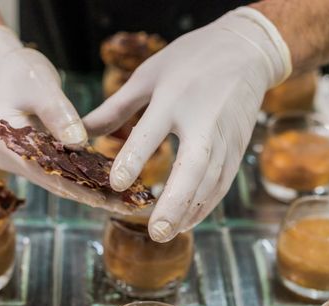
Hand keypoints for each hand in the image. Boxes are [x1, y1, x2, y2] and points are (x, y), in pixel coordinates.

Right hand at [0, 25, 132, 213]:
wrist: (1, 69)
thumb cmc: (20, 71)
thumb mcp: (41, 86)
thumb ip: (58, 113)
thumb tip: (79, 142)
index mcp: (2, 139)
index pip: (43, 169)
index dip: (74, 185)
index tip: (104, 198)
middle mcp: (6, 157)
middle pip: (52, 181)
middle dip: (88, 195)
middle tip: (123, 206)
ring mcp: (18, 161)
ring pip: (58, 180)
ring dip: (89, 191)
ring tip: (122, 203)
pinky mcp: (31, 160)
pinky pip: (59, 171)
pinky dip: (83, 178)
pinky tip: (109, 187)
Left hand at [83, 7, 290, 240]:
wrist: (247, 50)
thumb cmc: (192, 59)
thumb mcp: (149, 74)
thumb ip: (116, 107)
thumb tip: (81, 131)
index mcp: (174, 97)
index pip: (151, 132)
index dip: (133, 158)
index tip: (117, 184)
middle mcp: (203, 120)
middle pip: (193, 167)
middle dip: (176, 201)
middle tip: (157, 232)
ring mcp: (225, 137)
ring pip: (210, 181)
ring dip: (190, 210)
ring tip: (167, 233)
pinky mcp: (238, 148)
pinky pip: (223, 183)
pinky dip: (206, 205)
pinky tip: (188, 221)